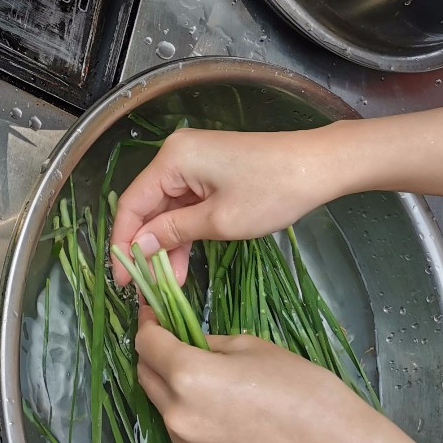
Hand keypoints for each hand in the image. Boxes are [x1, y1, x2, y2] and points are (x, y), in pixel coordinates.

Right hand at [111, 126, 341, 285]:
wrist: (319, 167)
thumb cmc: (271, 192)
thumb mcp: (219, 221)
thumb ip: (173, 233)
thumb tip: (138, 248)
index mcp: (172, 159)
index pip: (132, 204)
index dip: (123, 243)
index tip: (122, 279)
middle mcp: (177, 154)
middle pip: (148, 206)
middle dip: (146, 247)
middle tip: (145, 288)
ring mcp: (195, 162)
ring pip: (168, 208)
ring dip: (166, 244)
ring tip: (168, 284)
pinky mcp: (212, 171)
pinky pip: (187, 204)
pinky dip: (184, 231)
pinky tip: (183, 263)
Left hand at [134, 314, 388, 442]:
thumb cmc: (301, 389)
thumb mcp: (254, 349)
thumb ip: (209, 345)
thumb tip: (189, 345)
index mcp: (188, 376)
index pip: (146, 345)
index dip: (147, 326)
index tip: (152, 317)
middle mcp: (178, 417)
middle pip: (147, 380)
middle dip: (156, 361)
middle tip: (177, 350)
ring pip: (169, 416)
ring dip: (180, 400)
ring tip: (221, 398)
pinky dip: (201, 433)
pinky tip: (235, 431)